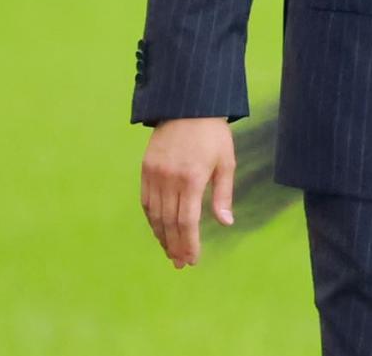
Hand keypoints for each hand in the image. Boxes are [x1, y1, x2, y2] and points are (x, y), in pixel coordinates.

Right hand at [141, 117, 234, 267]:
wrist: (188, 106)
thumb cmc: (213, 135)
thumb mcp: (226, 161)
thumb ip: (223, 194)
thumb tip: (225, 223)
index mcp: (192, 178)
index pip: (187, 221)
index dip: (189, 243)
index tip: (192, 259)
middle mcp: (169, 179)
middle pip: (169, 223)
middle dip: (175, 246)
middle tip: (180, 264)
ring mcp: (154, 175)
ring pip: (155, 215)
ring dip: (162, 237)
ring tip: (170, 253)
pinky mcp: (145, 170)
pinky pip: (146, 202)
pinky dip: (152, 220)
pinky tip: (159, 231)